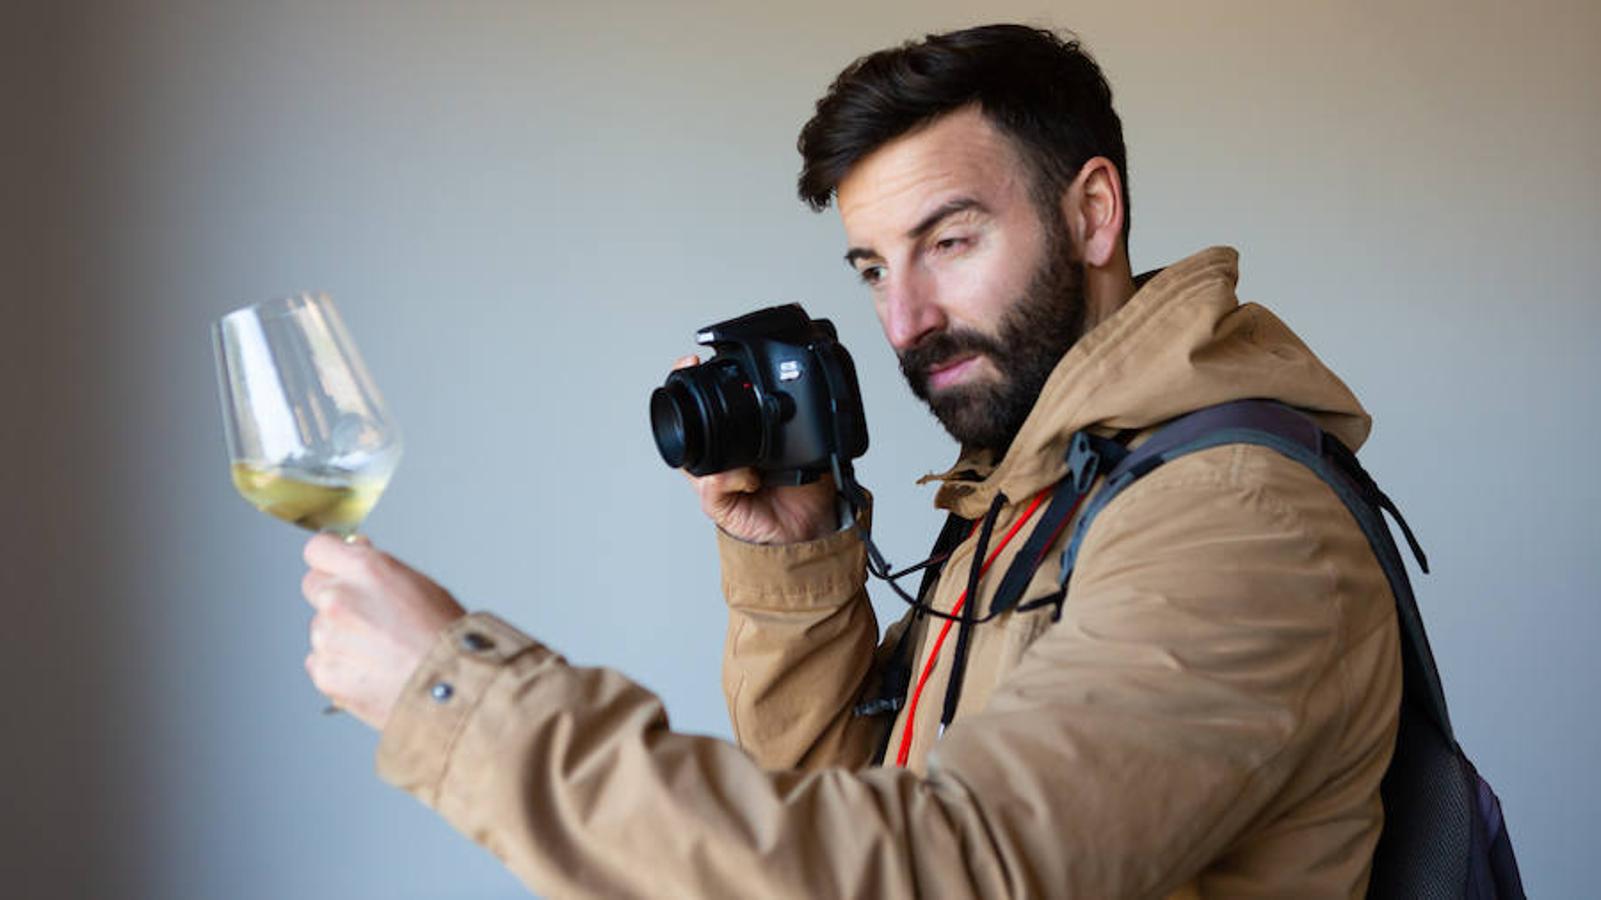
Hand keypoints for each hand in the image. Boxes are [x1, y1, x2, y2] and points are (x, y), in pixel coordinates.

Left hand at [300, 534, 465, 729]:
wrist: (452, 688)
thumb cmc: (446, 638)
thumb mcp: (420, 584)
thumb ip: (378, 569)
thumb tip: (356, 555)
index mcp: (366, 569)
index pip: (318, 549)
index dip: (330, 559)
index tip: (336, 568)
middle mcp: (339, 598)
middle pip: (314, 586)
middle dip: (335, 596)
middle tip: (368, 617)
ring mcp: (328, 637)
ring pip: (320, 628)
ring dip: (340, 636)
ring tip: (380, 652)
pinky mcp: (325, 672)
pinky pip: (321, 662)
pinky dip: (341, 667)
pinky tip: (372, 671)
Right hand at [672, 355, 839, 543]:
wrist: (811, 524)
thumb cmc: (804, 484)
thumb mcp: (802, 442)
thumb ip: (792, 420)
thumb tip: (796, 392)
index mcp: (733, 440)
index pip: (704, 410)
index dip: (692, 384)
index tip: (693, 359)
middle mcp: (718, 459)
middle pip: (687, 430)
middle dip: (686, 409)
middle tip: (695, 387)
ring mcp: (714, 482)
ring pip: (694, 459)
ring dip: (717, 452)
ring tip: (748, 458)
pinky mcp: (718, 506)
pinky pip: (711, 486)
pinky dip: (732, 477)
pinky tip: (753, 479)